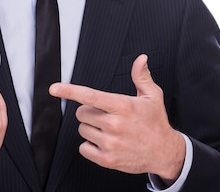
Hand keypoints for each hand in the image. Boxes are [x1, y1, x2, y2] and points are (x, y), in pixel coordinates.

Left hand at [49, 54, 184, 184]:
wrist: (165, 152)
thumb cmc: (156, 122)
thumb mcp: (152, 96)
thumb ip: (141, 76)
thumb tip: (140, 59)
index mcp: (123, 106)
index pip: (90, 96)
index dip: (69, 91)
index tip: (54, 88)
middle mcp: (115, 125)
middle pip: (82, 113)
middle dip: (89, 111)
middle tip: (106, 115)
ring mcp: (111, 144)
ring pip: (82, 130)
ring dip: (91, 128)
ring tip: (109, 130)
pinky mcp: (108, 160)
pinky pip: (84, 148)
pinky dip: (90, 145)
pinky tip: (105, 143)